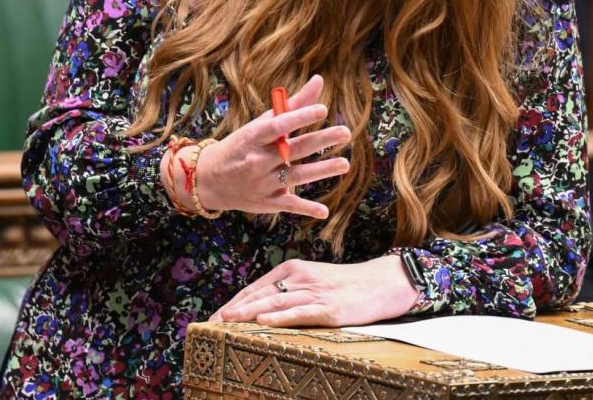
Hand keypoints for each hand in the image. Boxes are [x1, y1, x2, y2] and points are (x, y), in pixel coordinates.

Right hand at [162, 74, 351, 217]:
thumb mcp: (260, 124)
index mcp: (254, 136)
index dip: (299, 117)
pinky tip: (324, 211)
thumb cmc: (242, 145)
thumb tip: (319, 80)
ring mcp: (262, 182)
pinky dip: (305, 208)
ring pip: (296, 176)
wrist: (208, 179)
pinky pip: (288, 204)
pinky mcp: (266, 202)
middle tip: (345, 132)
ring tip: (345, 164)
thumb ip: (292, 105)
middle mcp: (258, 159)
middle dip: (320, 141)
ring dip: (321, 170)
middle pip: (293, 149)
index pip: (278, 125)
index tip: (322, 109)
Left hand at [209, 255, 419, 326]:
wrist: (381, 283)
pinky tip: (264, 322)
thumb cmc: (345, 286)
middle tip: (211, 324)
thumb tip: (259, 310)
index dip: (233, 302)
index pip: (256, 286)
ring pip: (275, 302)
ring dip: (249, 313)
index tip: (214, 317)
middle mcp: (300, 277)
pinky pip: (300, 312)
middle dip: (233, 310)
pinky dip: (280, 317)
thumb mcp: (312, 282)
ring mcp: (314, 292)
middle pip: (260, 294)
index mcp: (293, 269)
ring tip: (227, 321)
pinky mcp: (329, 308)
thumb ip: (288, 291)